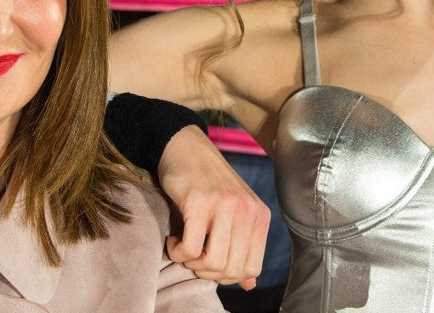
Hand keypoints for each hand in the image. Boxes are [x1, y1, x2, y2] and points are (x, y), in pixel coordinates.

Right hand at [157, 126, 270, 288]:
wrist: (185, 147)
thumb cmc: (207, 184)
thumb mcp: (233, 214)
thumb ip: (242, 247)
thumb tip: (250, 285)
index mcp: (259, 216)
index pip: (252, 269)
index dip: (228, 276)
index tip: (209, 264)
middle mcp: (247, 211)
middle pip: (232, 270)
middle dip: (207, 273)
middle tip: (193, 258)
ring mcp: (224, 205)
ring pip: (213, 262)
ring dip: (191, 263)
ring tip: (183, 247)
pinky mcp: (199, 202)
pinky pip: (191, 248)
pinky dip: (178, 252)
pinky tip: (173, 239)